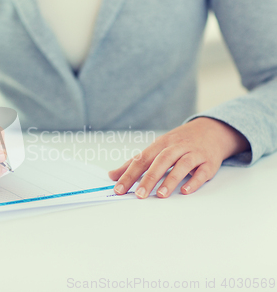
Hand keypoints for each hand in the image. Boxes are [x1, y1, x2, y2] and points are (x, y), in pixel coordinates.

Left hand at [108, 117, 249, 197]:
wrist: (212, 130)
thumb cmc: (179, 142)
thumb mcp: (156, 148)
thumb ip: (135, 163)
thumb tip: (112, 175)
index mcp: (161, 144)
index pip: (142, 159)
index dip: (129, 174)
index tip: (119, 189)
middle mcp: (177, 147)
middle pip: (161, 161)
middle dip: (149, 178)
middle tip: (140, 195)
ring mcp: (194, 153)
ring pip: (182, 165)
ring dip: (171, 180)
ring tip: (161, 195)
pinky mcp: (209, 162)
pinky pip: (202, 172)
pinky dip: (194, 181)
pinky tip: (185, 191)